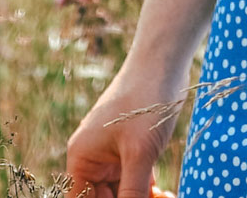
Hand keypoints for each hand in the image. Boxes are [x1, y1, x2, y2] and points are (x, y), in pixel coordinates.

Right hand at [64, 64, 186, 197]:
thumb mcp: (140, 154)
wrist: (164, 61)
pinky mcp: (133, 147)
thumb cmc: (146, 100)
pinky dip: (147, 190)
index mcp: (82, 158)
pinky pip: (135, 178)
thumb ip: (132, 191)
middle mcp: (93, 157)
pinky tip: (164, 194)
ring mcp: (113, 152)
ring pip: (121, 191)